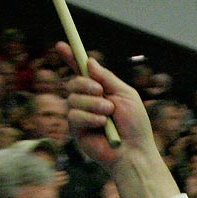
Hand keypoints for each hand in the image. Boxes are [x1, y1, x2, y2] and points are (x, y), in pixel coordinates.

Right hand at [58, 41, 155, 169]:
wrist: (134, 152)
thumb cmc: (135, 126)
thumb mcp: (126, 95)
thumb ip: (108, 78)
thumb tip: (89, 62)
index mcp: (101, 91)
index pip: (82, 72)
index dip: (71, 58)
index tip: (61, 45)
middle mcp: (88, 102)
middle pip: (73, 82)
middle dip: (85, 84)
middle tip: (100, 91)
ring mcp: (81, 116)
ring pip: (73, 98)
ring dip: (92, 103)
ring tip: (109, 114)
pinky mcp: (77, 131)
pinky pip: (73, 115)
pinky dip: (89, 117)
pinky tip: (102, 124)